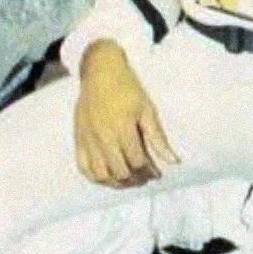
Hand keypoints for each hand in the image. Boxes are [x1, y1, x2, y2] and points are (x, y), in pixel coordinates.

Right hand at [75, 40, 179, 186]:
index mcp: (122, 128)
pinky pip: (83, 167)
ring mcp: (88, 139)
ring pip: (100, 174)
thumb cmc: (127, 87)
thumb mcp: (147, 109)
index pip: (137, 162)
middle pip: (120, 171)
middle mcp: (103, 136)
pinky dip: (94, 177)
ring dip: (115, 182)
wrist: (100, 71)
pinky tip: (106, 175)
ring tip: (127, 178)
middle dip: (135, 178)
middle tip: (144, 176)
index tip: (156, 172)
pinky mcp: (78, 138)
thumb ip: (158, 138)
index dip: (149, 171)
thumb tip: (174, 162)